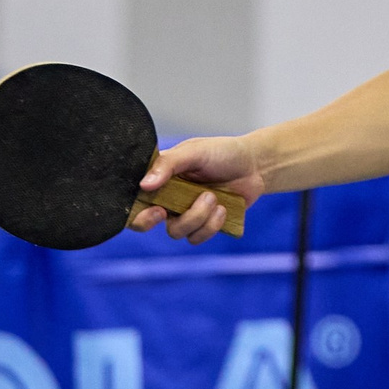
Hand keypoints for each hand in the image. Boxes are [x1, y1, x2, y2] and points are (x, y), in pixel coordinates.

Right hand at [133, 136, 267, 244]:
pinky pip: (197, 237)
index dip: (134, 210)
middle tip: (165, 212)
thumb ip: (169, 164)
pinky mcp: (203, 225)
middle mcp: (167, 198)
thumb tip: (144, 185)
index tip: (154, 207)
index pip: (134, 198)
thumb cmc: (222, 152)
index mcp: (160, 178)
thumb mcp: (195, 151)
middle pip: (143, 222)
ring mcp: (185, 213)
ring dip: (196, 216)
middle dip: (150, 222)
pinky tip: (223, 208)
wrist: (254, 165)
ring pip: (175, 231)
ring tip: (213, 197)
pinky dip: (211, 225)